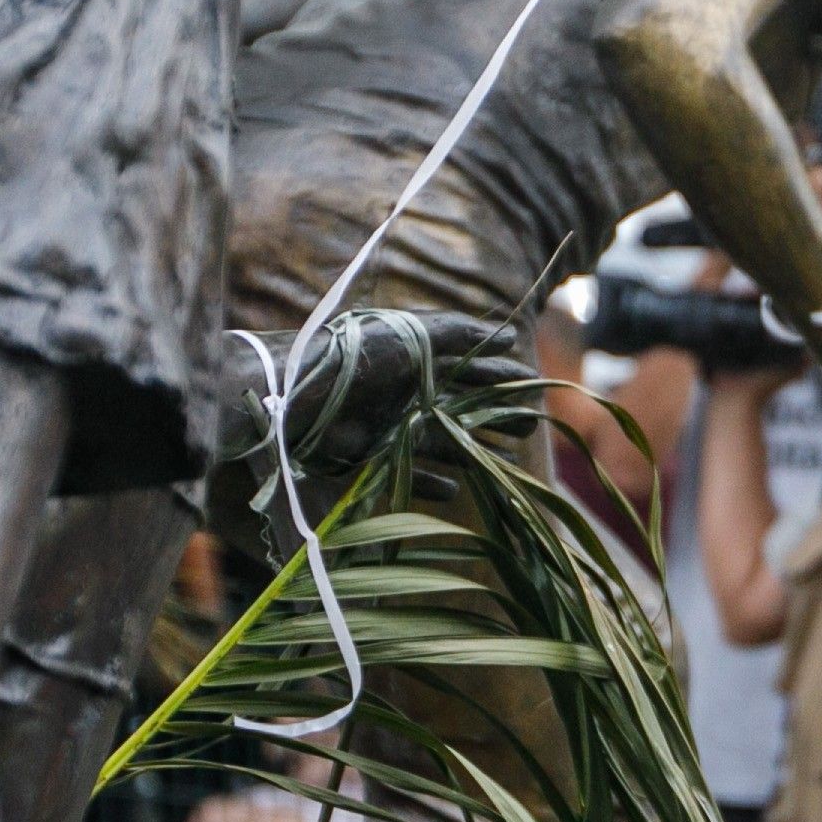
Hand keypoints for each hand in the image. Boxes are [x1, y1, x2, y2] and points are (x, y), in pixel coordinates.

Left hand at [244, 308, 521, 483]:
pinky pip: (408, 470)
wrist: (291, 393)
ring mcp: (389, 423)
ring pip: (443, 439)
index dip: (499, 374)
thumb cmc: (352, 355)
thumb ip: (456, 332)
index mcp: (414, 358)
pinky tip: (456, 489)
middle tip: (530, 424)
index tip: (531, 383)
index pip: (467, 364)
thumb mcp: (408, 334)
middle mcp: (404, 389)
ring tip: (509, 459)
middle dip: (496, 413)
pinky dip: (431, 481)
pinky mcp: (370, 454)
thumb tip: (509, 335)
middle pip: (461, 403)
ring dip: (475, 448)